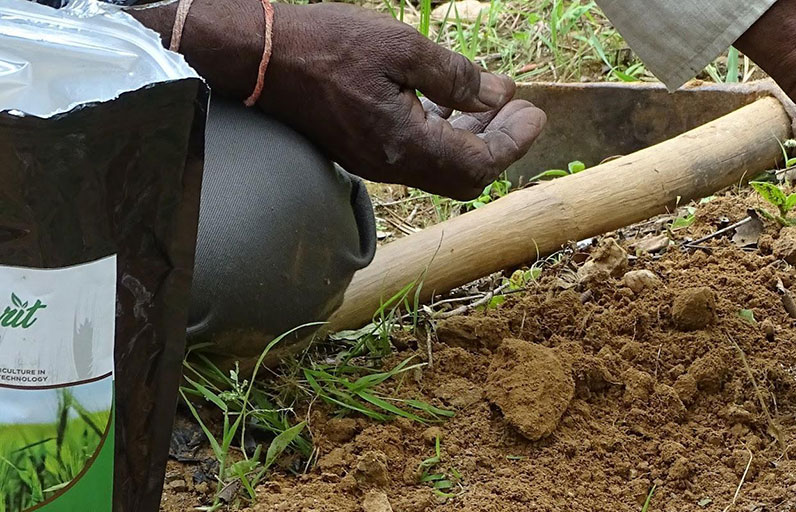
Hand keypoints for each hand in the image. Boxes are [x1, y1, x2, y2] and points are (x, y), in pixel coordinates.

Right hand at [258, 4, 544, 199]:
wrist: (255, 54)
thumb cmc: (324, 44)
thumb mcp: (400, 46)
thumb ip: (454, 76)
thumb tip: (495, 96)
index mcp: (405, 144)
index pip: (480, 164)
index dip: (514, 141)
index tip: (534, 112)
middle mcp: (392, 165)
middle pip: (466, 175)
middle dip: (500, 143)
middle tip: (521, 109)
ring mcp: (376, 161)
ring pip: (442, 165)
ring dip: (473, 136)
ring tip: (493, 100)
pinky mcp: (363, 148)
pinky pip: (417, 152)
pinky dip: (444, 131)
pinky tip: (450, 99)